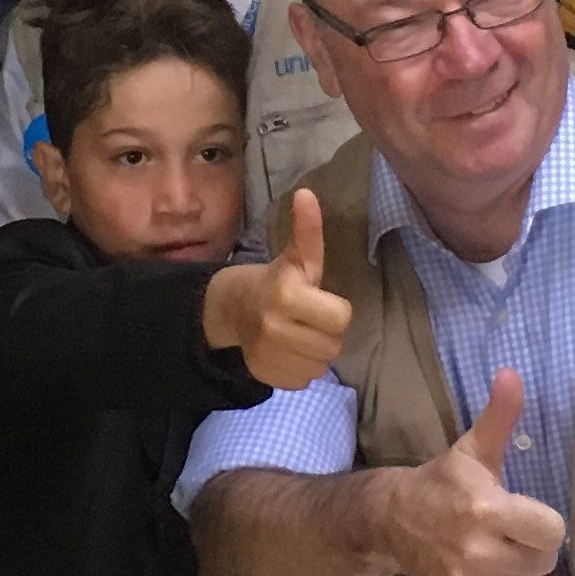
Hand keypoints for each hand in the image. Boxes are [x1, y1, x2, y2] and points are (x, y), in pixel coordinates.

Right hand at [202, 189, 355, 391]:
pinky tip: (288, 351)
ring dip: (315, 353)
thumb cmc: (277, 281)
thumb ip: (307, 231)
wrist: (233, 308)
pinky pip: (302, 381)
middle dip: (327, 333)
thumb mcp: (297, 258)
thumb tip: (307, 194)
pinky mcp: (263, 375)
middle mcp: (274, 326)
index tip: (318, 301)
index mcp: (287, 294)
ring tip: (299, 334)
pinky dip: (300, 369)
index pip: (341, 318)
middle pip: (333, 346)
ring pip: (320, 366)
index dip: (335, 310)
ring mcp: (267, 354)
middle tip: (310, 319)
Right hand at [381, 369, 562, 575]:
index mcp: (487, 509)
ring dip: (516, 573)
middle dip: (530, 548)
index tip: (521, 513)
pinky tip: (479, 574)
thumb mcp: (473, 450)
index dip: (542, 523)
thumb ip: (500, 417)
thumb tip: (512, 373)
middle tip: (506, 533)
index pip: (552, 533)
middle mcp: (478, 552)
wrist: (391, 521)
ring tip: (493, 552)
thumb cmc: (442, 484)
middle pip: (542, 563)